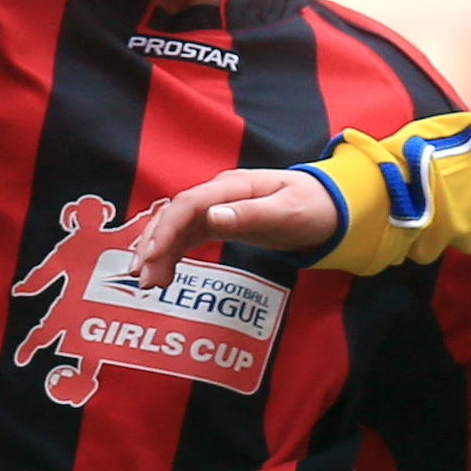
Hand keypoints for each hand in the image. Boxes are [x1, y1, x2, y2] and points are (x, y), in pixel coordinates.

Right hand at [131, 167, 337, 279]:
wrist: (329, 207)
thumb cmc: (312, 207)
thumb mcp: (287, 213)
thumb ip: (250, 215)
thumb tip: (212, 217)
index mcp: (233, 186)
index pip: (188, 204)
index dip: (167, 229)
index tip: (152, 255)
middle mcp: (219, 193)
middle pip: (175, 215)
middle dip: (154, 244)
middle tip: (140, 276)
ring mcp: (217, 207)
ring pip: (177, 227)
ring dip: (158, 253)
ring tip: (147, 283)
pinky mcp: (220, 221)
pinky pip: (188, 236)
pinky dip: (172, 254)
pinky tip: (162, 275)